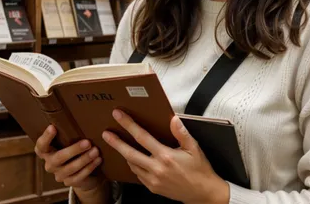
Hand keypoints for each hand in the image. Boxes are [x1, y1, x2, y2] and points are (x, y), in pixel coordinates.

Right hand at [35, 125, 105, 198]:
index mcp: (47, 151)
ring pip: (70, 168)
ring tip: (96, 151)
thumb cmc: (74, 147)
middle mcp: (50, 164)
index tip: (53, 127)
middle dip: (73, 150)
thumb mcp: (70, 140)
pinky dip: (90, 167)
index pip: (41, 146)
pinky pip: (79, 176)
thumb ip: (69, 132)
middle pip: (58, 158)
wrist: (81, 170)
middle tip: (87, 142)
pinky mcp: (69, 182)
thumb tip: (81, 114)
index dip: (45, 138)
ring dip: (84, 159)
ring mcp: (59, 175)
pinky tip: (98, 159)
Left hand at [102, 110, 229, 203]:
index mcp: (165, 156)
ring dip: (123, 154)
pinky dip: (133, 164)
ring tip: (117, 144)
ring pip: (132, 165)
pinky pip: (138, 174)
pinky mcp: (153, 188)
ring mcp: (153, 180)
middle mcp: (156, 169)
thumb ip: (181, 133)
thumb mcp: (194, 148)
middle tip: (106, 133)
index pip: (142, 137)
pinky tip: (133, 158)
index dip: (129, 125)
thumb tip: (173, 119)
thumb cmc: (199, 169)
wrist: (203, 193)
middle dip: (116, 142)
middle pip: (130, 153)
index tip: (119, 116)